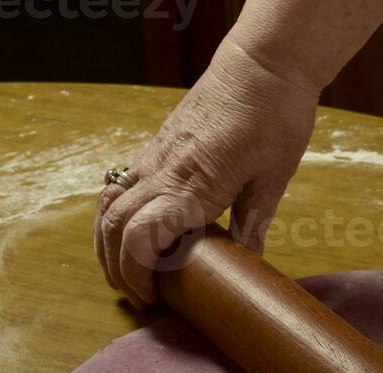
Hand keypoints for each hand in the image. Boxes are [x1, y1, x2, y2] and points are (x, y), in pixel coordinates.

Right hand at [93, 42, 318, 305]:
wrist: (263, 64)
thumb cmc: (275, 117)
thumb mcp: (273, 178)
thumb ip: (253, 223)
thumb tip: (250, 266)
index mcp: (193, 184)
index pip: (140, 236)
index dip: (137, 273)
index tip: (153, 298)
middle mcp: (164, 171)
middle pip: (114, 226)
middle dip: (118, 269)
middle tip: (142, 296)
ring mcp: (154, 157)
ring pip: (108, 205)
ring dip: (108, 244)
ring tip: (127, 271)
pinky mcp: (155, 147)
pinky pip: (120, 185)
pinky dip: (115, 216)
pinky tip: (132, 233)